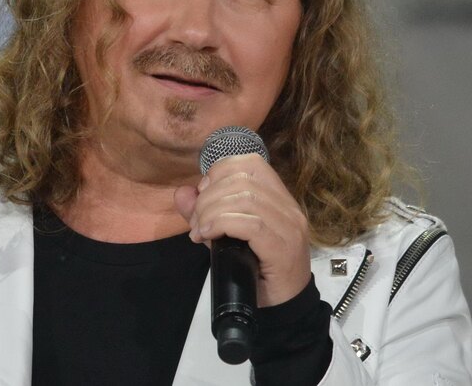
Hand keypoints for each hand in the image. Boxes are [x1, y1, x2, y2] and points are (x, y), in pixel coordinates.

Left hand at [174, 154, 310, 306]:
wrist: (282, 308)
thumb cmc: (255, 271)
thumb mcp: (223, 237)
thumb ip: (204, 213)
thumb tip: (183, 193)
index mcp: (277, 198)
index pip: (250, 163)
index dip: (219, 172)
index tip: (202, 195)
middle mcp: (288, 207)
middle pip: (242, 178)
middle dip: (208, 196)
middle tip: (196, 222)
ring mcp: (289, 226)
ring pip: (244, 198)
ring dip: (211, 212)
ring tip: (199, 232)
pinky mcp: (283, 247)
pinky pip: (250, 223)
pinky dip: (221, 224)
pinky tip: (207, 235)